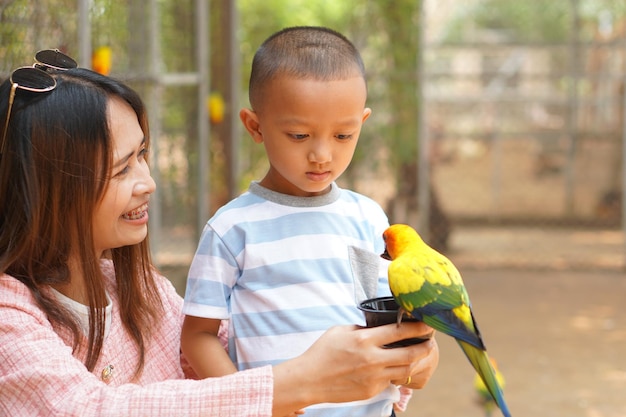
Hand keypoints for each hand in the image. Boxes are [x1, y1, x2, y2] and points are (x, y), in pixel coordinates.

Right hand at [272, 322, 437, 415]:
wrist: (310, 379)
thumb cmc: (323, 352)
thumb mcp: (341, 330)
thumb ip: (362, 328)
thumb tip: (379, 327)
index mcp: (364, 339)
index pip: (399, 331)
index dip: (417, 326)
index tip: (426, 322)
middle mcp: (372, 359)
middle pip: (410, 353)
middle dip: (425, 346)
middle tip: (431, 340)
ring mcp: (373, 377)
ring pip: (405, 369)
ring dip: (417, 361)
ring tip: (421, 353)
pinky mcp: (371, 390)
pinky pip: (390, 380)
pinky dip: (396, 372)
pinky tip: (397, 366)